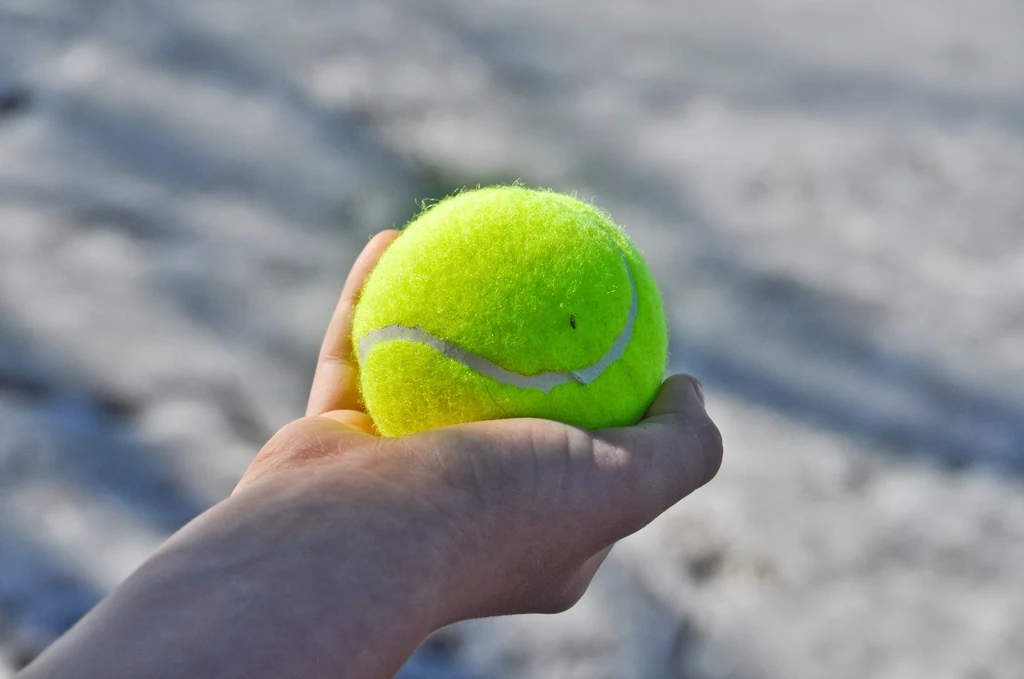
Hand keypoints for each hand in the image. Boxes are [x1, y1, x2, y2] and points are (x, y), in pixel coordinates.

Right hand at [234, 230, 723, 622]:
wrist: (347, 544)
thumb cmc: (493, 511)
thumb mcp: (625, 482)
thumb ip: (680, 446)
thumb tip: (690, 389)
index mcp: (538, 527)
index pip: (596, 456)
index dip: (617, 393)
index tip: (624, 327)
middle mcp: (470, 503)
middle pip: (510, 401)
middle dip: (529, 340)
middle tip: (552, 270)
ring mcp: (397, 471)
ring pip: (427, 365)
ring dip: (443, 301)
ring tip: (471, 234)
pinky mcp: (336, 437)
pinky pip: (357, 347)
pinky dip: (371, 293)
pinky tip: (396, 235)